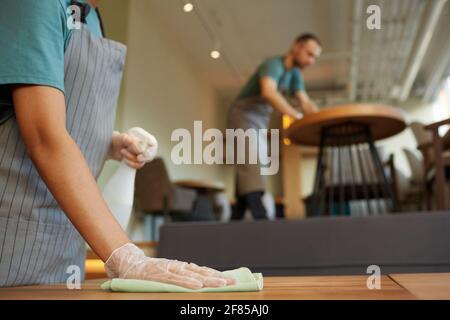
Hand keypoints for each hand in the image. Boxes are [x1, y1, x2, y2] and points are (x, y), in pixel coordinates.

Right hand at [104, 243, 235, 288]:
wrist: (130, 264)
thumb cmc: (150, 272)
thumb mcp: (169, 273)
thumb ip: (183, 276)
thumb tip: (201, 281)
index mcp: (182, 268)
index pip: (203, 271)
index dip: (217, 275)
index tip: (231, 280)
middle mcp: (178, 267)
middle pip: (202, 272)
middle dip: (218, 278)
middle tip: (233, 282)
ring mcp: (170, 270)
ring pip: (192, 275)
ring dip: (208, 279)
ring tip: (221, 284)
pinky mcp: (160, 275)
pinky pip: (176, 279)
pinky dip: (187, 282)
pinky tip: (197, 285)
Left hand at [108, 130, 156, 168]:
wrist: (109, 146)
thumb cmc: (116, 139)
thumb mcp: (123, 137)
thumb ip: (132, 142)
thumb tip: (141, 150)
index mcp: (143, 138)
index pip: (153, 145)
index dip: (150, 151)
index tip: (140, 155)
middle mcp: (144, 146)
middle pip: (150, 155)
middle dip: (141, 157)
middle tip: (136, 157)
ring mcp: (141, 154)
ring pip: (142, 161)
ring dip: (131, 158)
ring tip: (122, 151)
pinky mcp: (137, 161)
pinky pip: (138, 166)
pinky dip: (131, 164)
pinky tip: (124, 160)